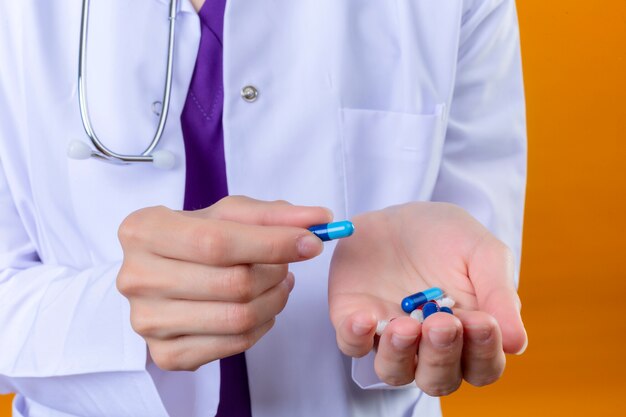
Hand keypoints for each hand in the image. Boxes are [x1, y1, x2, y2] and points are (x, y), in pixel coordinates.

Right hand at [117, 196, 331, 370]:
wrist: (161, 273)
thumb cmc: (195, 238)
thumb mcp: (227, 215)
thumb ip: (273, 214)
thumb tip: (321, 218)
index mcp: (144, 231)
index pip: (218, 242)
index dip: (272, 244)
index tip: (311, 242)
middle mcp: (137, 277)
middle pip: (232, 284)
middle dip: (275, 273)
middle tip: (287, 266)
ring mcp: (146, 321)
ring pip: (237, 318)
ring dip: (274, 300)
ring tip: (279, 284)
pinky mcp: (164, 354)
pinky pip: (232, 345)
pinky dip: (260, 326)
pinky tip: (260, 308)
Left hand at [329, 202, 526, 394]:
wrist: (398, 212)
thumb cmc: (447, 236)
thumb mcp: (481, 252)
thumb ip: (499, 293)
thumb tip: (518, 344)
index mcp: (468, 335)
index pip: (482, 365)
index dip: (484, 352)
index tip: (482, 321)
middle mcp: (428, 346)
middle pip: (438, 379)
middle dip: (442, 356)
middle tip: (442, 323)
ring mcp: (389, 337)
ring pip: (395, 372)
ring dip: (401, 354)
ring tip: (406, 325)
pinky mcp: (353, 321)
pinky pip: (352, 345)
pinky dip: (357, 337)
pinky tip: (366, 316)